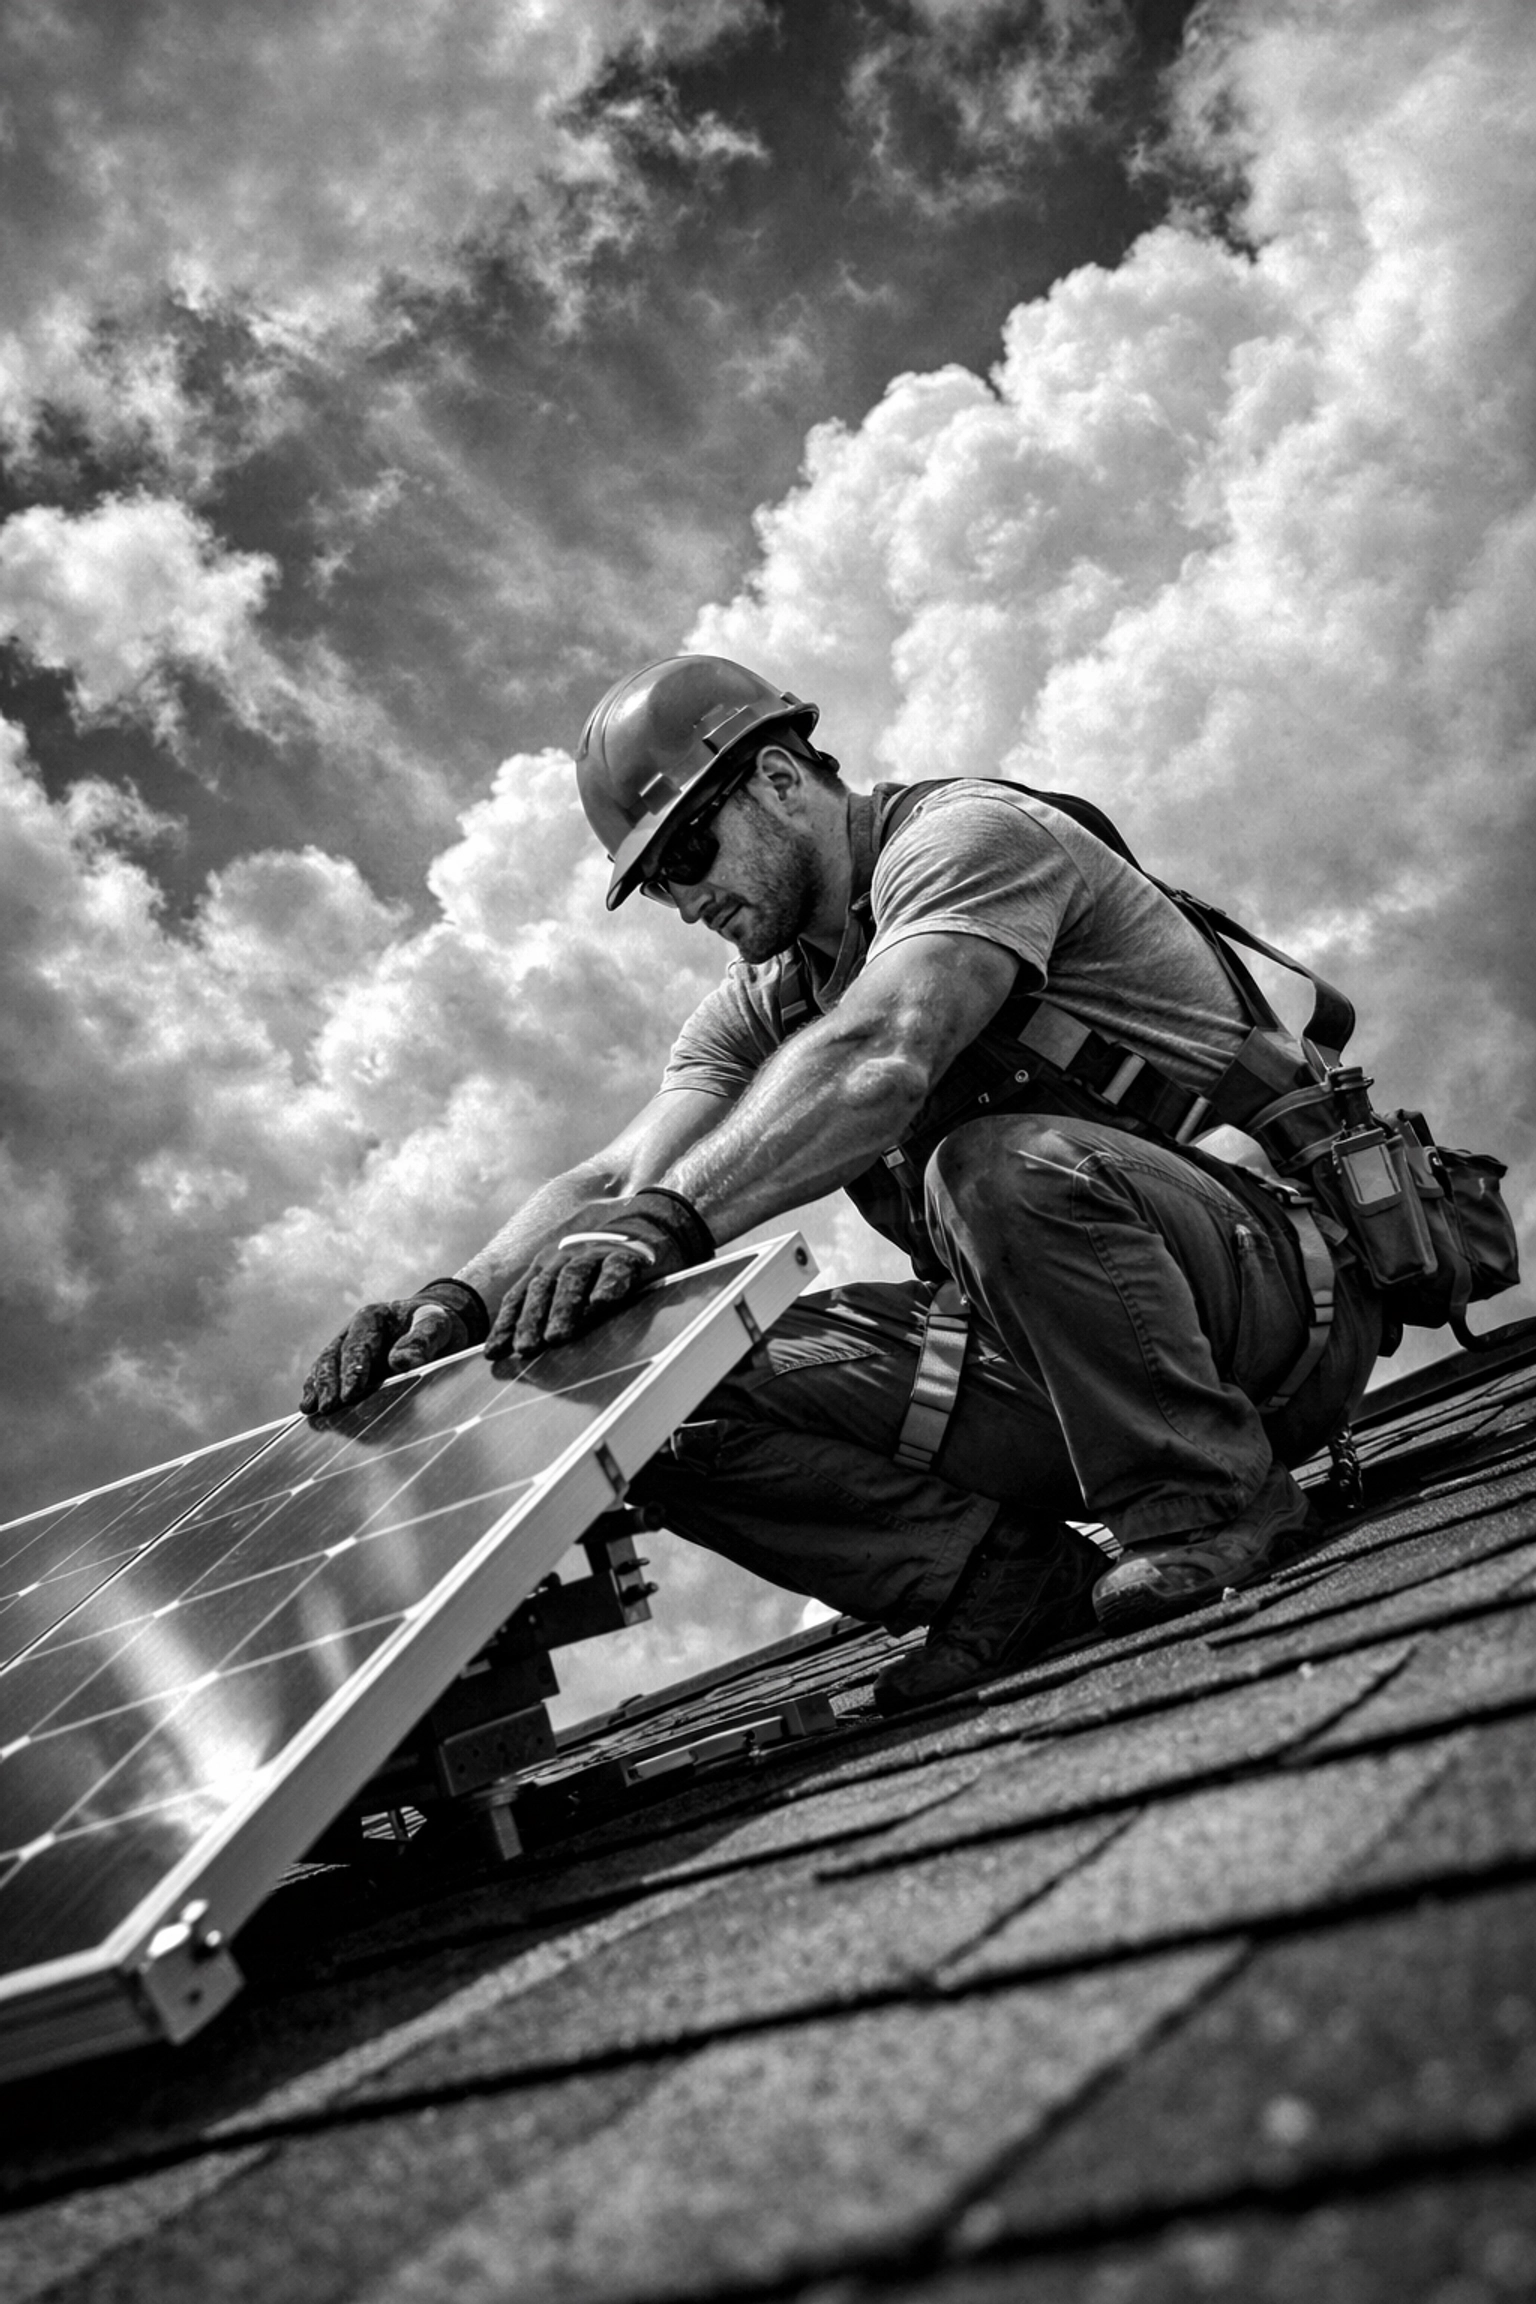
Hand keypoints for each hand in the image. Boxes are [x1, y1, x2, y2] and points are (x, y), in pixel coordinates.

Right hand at [300, 1278, 488, 1415]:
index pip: (358, 1346)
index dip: (352, 1370)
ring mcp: (346, 1349)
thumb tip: (400, 1363)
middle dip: (329, 1383)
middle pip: (333, 1357)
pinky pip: (327, 1377)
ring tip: (311, 1410)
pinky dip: (318, 1391)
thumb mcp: (436, 1325)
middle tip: (328, 1407)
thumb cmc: (436, 1323)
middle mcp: (352, 1332)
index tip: (350, 1393)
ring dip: (317, 1388)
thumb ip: (421, 1340)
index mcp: (371, 1317)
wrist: (434, 1326)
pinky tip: (311, 1409)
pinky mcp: (346, 1366)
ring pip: (324, 1367)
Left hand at [484, 1189, 713, 1361]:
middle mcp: (567, 1256)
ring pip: (575, 1278)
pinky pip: (616, 1269)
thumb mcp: (573, 1285)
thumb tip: (520, 1350)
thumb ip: (551, 1310)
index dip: (507, 1323)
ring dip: (564, 1309)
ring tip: (556, 1337)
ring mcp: (597, 1253)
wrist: (651, 1227)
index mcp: (547, 1265)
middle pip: (544, 1289)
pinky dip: (609, 1285)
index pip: (521, 1295)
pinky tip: (602, 1303)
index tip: (493, 1353)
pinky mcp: (628, 1254)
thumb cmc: (605, 1269)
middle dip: (531, 1320)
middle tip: (525, 1349)